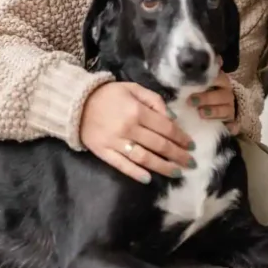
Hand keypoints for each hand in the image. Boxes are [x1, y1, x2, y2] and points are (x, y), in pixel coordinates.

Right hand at [80, 82, 194, 183]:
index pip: (166, 128)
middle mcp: (129, 128)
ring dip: (163, 167)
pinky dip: (136, 173)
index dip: (181, 138)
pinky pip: (122, 165)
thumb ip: (154, 100)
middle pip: (159, 145)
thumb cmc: (108, 94)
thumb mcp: (133, 88)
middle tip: (190, 163)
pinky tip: (148, 179)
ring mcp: (116, 142)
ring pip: (144, 158)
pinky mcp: (104, 152)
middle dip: (178, 155)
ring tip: (176, 173)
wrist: (76, 103)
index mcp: (137, 111)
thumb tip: (171, 117)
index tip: (191, 145)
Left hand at [186, 69, 240, 134]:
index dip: (208, 80)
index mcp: (221, 81)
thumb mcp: (201, 82)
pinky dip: (231, 126)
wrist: (218, 106)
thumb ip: (199, 74)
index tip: (193, 83)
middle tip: (191, 101)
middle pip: (221, 95)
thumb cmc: (205, 92)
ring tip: (201, 114)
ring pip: (226, 110)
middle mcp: (227, 93)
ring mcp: (230, 108)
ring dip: (214, 111)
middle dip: (206, 98)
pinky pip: (234, 124)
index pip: (217, 77)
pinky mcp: (232, 121)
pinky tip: (227, 128)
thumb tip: (213, 59)